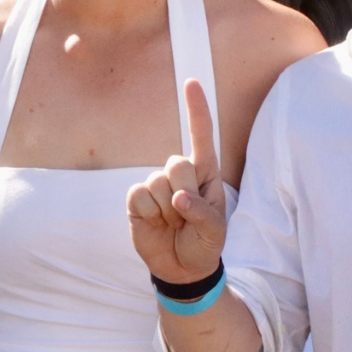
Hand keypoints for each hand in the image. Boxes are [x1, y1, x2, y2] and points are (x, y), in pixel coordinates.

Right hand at [125, 80, 226, 284]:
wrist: (182, 268)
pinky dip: (149, 213)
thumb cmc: (205, 243)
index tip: (191, 82)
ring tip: (173, 223)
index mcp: (206, 174)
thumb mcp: (214, 231)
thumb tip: (179, 197)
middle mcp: (179, 174)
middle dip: (184, 191)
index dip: (196, 109)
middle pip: (177, 163)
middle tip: (187, 216)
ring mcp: (156, 185)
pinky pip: (139, 195)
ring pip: (156, 182)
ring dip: (167, 209)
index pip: (201, 137)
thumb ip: (201, 212)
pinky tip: (155, 223)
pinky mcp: (137, 200)